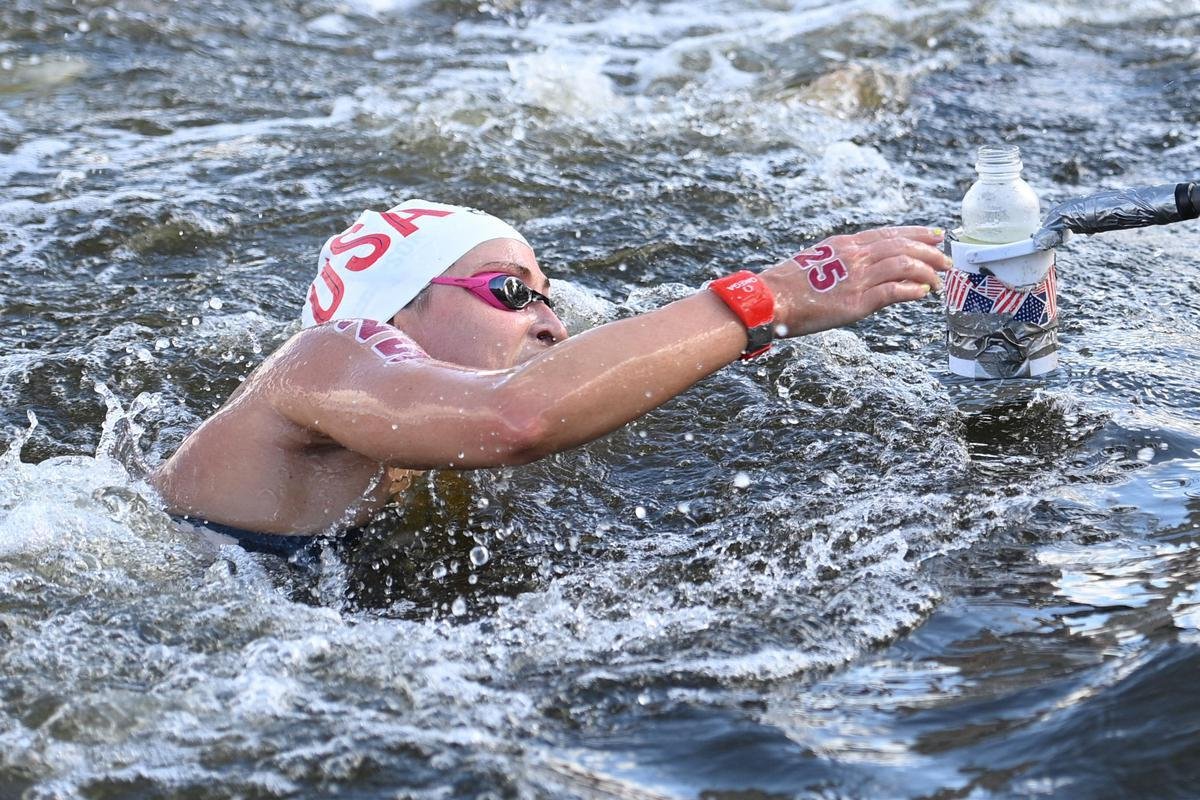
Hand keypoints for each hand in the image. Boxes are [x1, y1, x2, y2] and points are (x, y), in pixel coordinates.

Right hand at [761, 226, 949, 336]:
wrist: (770, 299)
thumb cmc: (786, 285)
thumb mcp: (817, 262)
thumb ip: (843, 262)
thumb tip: (863, 269)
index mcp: (844, 244)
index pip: (888, 233)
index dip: (915, 232)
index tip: (935, 235)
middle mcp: (854, 256)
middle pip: (902, 246)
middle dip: (930, 251)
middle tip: (946, 260)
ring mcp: (857, 278)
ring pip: (904, 265)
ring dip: (927, 271)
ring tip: (939, 280)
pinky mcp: (856, 302)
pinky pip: (894, 291)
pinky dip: (912, 290)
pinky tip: (922, 293)